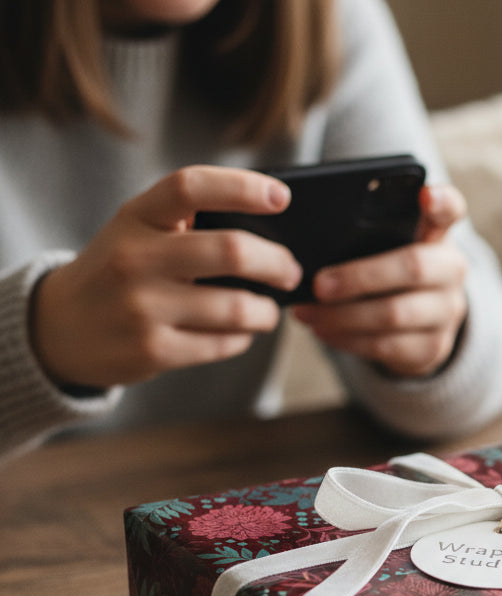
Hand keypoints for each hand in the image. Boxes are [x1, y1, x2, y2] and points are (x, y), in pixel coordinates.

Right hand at [31, 166, 302, 389]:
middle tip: (290, 271)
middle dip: (277, 263)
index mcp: (135, 217)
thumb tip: (267, 224)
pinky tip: (241, 332)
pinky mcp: (153, 351)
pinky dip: (243, 338)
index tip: (283, 197)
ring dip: (266, 310)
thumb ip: (185, 221)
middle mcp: (135, 257)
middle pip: (231, 251)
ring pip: (236, 307)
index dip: (243, 187)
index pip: (191, 186)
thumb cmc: (118, 271)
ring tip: (268, 309)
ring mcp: (143, 307)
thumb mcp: (135, 231)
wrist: (60, 328)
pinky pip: (222, 344)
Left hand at [292, 183, 468, 376]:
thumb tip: (308, 239)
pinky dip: (348, 340)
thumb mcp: (387, 244)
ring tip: (307, 313)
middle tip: (318, 284)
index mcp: (438, 234)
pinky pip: (386, 346)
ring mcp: (446, 312)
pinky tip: (324, 331)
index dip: (441, 202)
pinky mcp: (433, 348)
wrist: (419, 321)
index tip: (426, 195)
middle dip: (359, 277)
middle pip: (412, 268)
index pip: (450, 209)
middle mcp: (452, 271)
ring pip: (395, 315)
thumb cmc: (389, 268)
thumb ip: (365, 232)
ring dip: (343, 316)